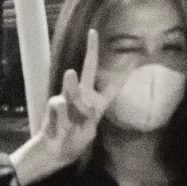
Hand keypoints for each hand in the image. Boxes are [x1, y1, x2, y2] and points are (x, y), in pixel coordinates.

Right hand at [10, 30, 122, 185]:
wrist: (55, 152)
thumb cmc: (76, 141)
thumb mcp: (89, 132)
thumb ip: (87, 115)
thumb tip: (80, 100)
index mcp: (98, 103)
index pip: (112, 86)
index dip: (122, 73)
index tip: (132, 57)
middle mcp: (84, 95)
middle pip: (89, 68)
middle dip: (91, 50)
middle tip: (92, 33)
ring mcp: (68, 98)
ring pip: (72, 87)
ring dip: (71, 85)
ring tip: (70, 79)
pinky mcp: (54, 104)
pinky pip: (59, 104)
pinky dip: (62, 115)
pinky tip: (61, 127)